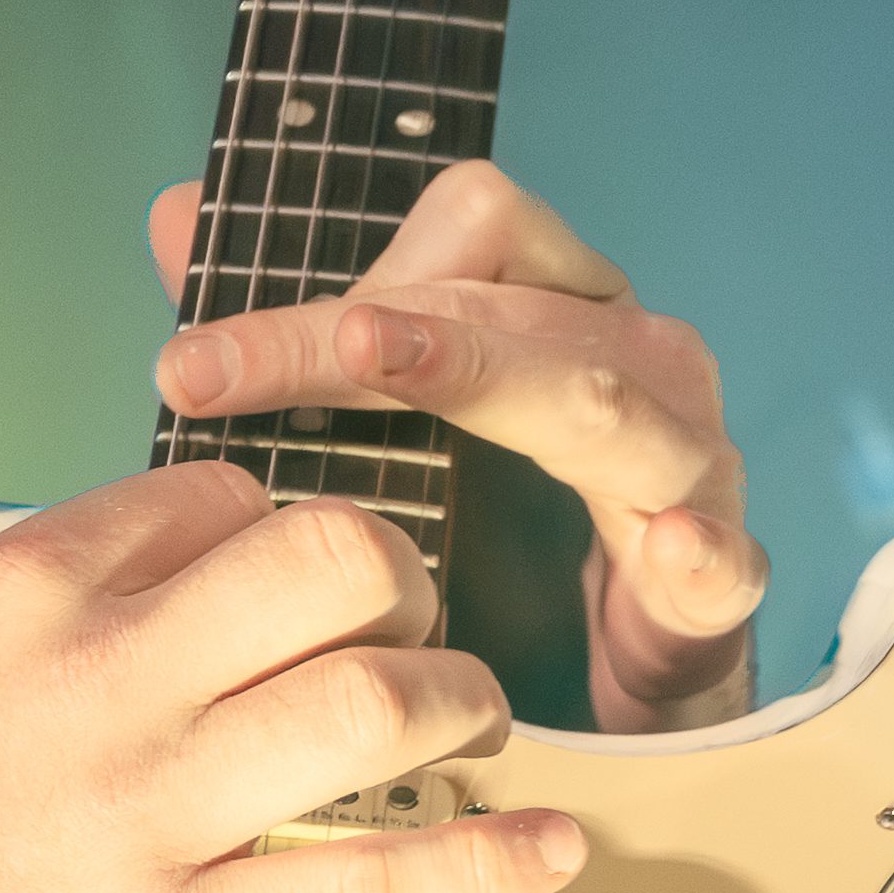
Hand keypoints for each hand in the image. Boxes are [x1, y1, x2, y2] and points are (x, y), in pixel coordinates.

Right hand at [0, 466, 582, 892]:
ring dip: (453, 702)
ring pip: (377, 704)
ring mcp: (145, 821)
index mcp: (14, 594)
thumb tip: (149, 591)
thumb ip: (28, 618)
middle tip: (403, 624)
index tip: (287, 580)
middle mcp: (95, 684)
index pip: (210, 497)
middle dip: (397, 581)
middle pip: (328, 563)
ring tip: (463, 723)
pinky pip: (374, 885)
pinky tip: (549, 850)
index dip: (271, 529)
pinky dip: (489, 867)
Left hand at [147, 161, 765, 736]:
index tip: (193, 357)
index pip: (467, 227)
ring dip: (491, 380)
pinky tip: (661, 550)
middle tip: (219, 369)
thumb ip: (289, 319)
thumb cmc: (498, 525)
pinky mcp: (713, 581)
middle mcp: (628, 359)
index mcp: (553, 305)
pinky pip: (719, 558)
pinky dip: (697, 551)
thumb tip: (174, 211)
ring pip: (595, 398)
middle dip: (357, 332)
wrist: (604, 682)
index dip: (333, 272)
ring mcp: (682, 462)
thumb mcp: (382, 416)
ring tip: (384, 361)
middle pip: (501, 305)